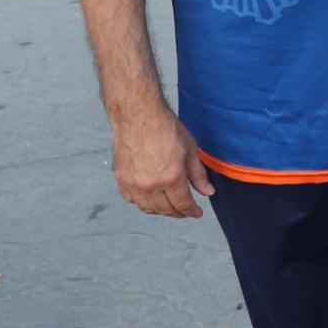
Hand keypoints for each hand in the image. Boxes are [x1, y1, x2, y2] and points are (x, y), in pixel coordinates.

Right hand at [112, 103, 212, 218]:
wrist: (138, 115)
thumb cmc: (165, 128)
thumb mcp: (190, 150)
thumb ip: (198, 175)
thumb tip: (207, 192)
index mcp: (171, 178)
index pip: (183, 204)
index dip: (192, 211)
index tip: (196, 213)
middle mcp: (150, 185)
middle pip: (165, 209)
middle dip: (178, 213)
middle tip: (185, 210)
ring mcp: (133, 183)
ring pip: (147, 208)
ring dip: (160, 210)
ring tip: (169, 206)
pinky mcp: (121, 178)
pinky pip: (131, 199)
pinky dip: (142, 202)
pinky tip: (150, 197)